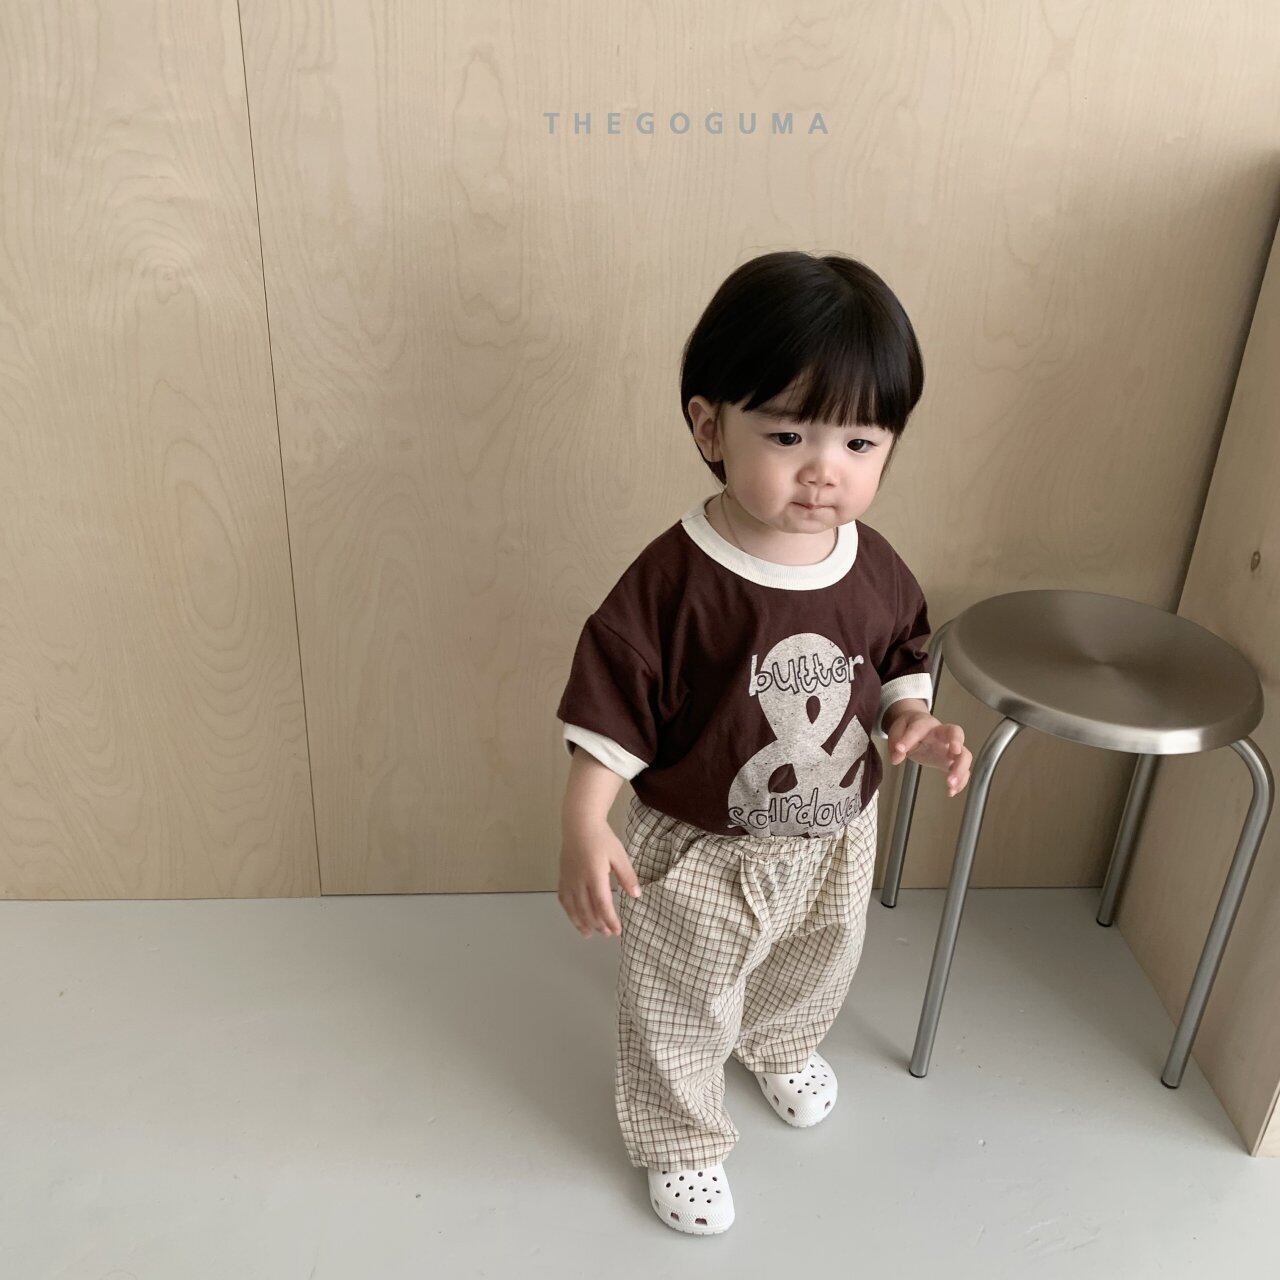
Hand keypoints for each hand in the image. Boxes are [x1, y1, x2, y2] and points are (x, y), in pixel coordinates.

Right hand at [558, 819, 642, 938]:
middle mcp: (579, 880)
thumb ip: (627, 876)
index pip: (602, 904)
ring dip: (581, 923)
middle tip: (607, 934)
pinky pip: (563, 899)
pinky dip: (569, 911)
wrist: (580, 824)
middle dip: (598, 924)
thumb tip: (636, 895)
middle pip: (587, 909)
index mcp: (595, 875)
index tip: (617, 931)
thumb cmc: (602, 838)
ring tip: (589, 934)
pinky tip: (575, 918)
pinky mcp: (562, 877)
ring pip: (573, 907)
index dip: (610, 920)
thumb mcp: (619, 855)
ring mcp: (568, 879)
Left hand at [887, 710, 971, 796]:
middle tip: (955, 751)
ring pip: (964, 754)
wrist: (920, 728)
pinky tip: (951, 792)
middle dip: (957, 741)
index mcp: (925, 724)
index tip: (899, 748)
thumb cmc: (910, 727)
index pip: (918, 728)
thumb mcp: (898, 731)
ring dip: (960, 768)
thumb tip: (896, 758)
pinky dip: (960, 781)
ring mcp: (949, 748)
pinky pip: (963, 770)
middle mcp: (941, 734)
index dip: (908, 738)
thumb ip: (896, 742)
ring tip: (950, 784)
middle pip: (956, 732)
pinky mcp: (951, 761)